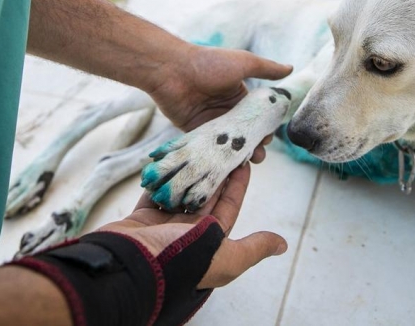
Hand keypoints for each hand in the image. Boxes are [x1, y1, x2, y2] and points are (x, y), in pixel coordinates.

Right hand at [98, 163, 286, 287]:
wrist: (132, 266)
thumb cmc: (181, 261)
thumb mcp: (226, 258)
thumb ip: (253, 248)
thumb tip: (282, 245)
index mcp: (210, 241)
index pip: (228, 206)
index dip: (236, 183)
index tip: (242, 160)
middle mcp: (188, 234)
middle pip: (204, 196)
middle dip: (212, 172)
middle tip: (219, 146)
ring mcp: (163, 225)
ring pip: (179, 192)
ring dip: (187, 174)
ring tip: (196, 149)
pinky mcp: (142, 218)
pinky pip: (153, 193)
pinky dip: (159, 179)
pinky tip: (167, 161)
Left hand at [147, 44, 291, 162]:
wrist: (172, 70)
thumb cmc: (208, 63)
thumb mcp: (243, 63)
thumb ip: (267, 68)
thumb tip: (290, 68)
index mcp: (238, 95)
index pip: (256, 116)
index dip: (264, 128)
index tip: (268, 138)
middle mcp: (225, 110)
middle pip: (244, 133)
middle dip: (253, 145)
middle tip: (259, 155)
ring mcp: (210, 122)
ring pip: (228, 143)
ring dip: (238, 153)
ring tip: (246, 162)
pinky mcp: (195, 132)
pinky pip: (210, 148)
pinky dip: (219, 157)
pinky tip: (228, 165)